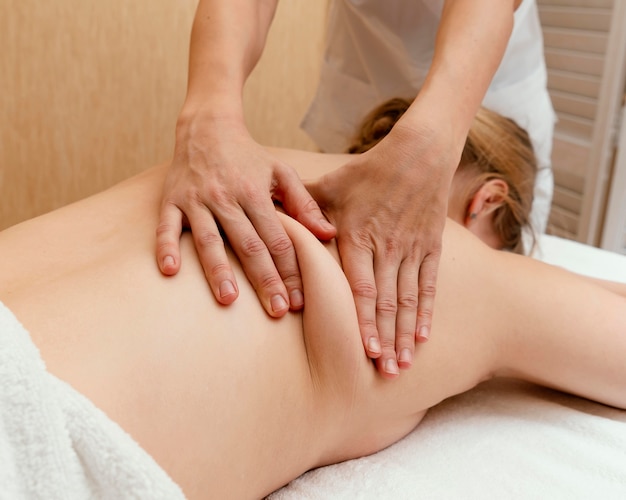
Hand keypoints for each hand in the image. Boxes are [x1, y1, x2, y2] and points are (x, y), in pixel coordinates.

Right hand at [156, 116, 334, 316]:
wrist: (207, 127)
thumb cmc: (249, 156)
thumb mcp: (282, 173)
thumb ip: (304, 204)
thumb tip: (328, 234)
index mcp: (255, 194)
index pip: (277, 239)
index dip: (289, 269)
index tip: (297, 299)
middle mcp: (226, 198)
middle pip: (249, 245)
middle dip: (264, 279)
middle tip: (275, 310)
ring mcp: (197, 200)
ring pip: (210, 240)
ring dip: (219, 270)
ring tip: (229, 300)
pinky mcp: (171, 200)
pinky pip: (166, 226)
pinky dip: (166, 247)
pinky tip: (169, 271)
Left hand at [307, 124, 454, 377]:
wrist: (419, 153)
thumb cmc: (368, 171)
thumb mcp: (330, 184)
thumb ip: (301, 206)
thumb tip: (268, 214)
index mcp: (358, 236)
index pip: (360, 287)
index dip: (363, 321)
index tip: (365, 351)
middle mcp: (387, 248)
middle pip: (386, 301)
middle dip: (385, 339)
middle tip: (385, 373)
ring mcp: (411, 249)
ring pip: (408, 299)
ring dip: (405, 333)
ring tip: (404, 364)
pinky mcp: (430, 247)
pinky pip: (428, 284)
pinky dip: (426, 311)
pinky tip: (424, 336)